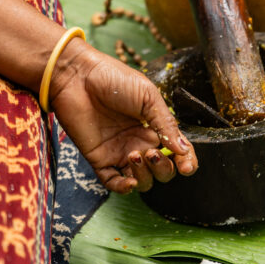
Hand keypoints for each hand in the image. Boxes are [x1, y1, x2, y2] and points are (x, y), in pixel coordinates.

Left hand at [47, 39, 197, 193]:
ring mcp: (119, 151)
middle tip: (152, 153)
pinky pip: (113, 182)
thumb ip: (166, 124)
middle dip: (163, 168)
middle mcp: (139, 141)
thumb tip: (183, 149)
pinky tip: (129, 181)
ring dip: (144, 176)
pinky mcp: (99, 158)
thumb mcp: (148, 96)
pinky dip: (123, 187)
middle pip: (161, 170)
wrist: (77, 76)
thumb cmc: (113, 78)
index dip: (186, 161)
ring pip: (141, 180)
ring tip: (135, 156)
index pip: (177, 152)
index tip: (187, 167)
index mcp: (154, 126)